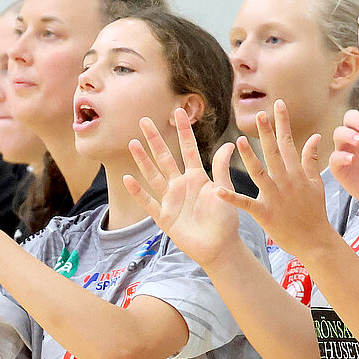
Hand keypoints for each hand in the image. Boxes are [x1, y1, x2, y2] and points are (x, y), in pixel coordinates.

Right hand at [124, 108, 243, 268]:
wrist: (220, 246)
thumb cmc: (225, 219)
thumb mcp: (225, 190)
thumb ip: (222, 168)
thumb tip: (230, 143)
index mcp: (197, 177)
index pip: (187, 149)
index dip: (183, 131)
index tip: (178, 112)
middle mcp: (181, 185)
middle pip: (165, 158)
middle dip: (155, 140)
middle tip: (144, 120)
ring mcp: (170, 200)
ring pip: (153, 176)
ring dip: (143, 160)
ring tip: (133, 143)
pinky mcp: (164, 217)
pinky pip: (148, 202)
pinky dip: (138, 192)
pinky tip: (128, 179)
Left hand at [230, 101, 339, 258]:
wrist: (315, 240)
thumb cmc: (315, 211)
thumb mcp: (316, 183)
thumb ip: (311, 159)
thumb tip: (316, 137)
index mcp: (296, 173)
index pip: (289, 142)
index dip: (283, 123)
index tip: (278, 104)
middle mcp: (286, 181)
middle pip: (274, 153)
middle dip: (267, 133)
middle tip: (259, 114)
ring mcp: (275, 197)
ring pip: (260, 173)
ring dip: (249, 157)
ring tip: (239, 141)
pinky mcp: (265, 213)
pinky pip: (245, 203)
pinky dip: (231, 197)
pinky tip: (218, 191)